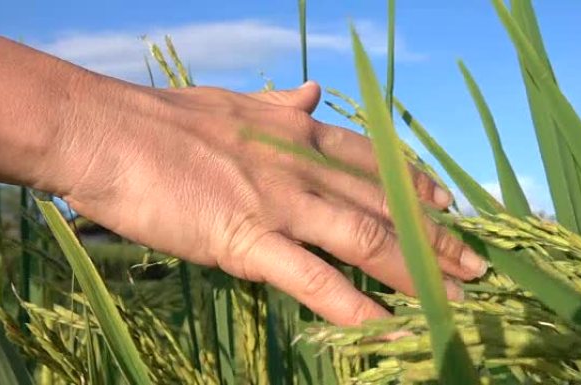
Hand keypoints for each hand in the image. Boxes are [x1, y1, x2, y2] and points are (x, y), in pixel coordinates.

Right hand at [47, 77, 486, 325]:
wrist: (105, 131)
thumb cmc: (160, 120)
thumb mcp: (231, 101)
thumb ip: (278, 103)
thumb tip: (311, 91)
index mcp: (294, 131)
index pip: (372, 159)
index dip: (414, 184)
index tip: (446, 205)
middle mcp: (299, 166)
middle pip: (382, 203)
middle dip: (435, 237)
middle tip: (476, 262)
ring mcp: (277, 203)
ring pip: (363, 239)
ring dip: (415, 271)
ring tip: (456, 296)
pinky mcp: (245, 240)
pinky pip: (311, 278)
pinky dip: (351, 304)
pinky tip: (384, 325)